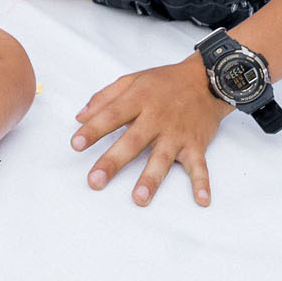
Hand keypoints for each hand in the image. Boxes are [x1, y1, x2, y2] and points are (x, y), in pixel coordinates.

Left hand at [71, 57, 231, 206]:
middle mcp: (156, 118)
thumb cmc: (165, 82)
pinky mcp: (196, 144)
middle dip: (113, 162)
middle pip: (132, 142)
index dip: (93, 130)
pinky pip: (200, 166)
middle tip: (96, 181)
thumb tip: (79, 117)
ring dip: (151, 179)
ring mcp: (177, 134)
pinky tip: (202, 200)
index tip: (76, 144)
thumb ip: (104, 98)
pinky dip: (202, 183)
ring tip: (139, 198)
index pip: (111, 115)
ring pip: (162, 158)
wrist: (206, 80)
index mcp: (138, 100)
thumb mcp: (132, 80)